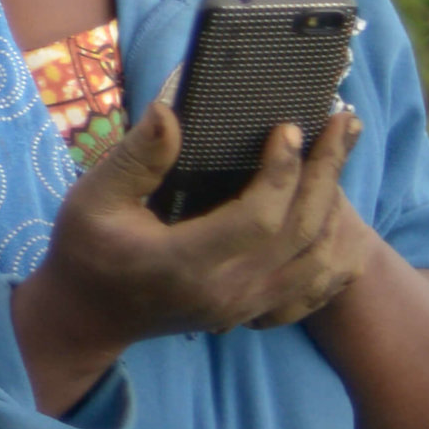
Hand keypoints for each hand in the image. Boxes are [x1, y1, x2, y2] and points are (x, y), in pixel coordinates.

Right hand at [8, 97, 373, 414]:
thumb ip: (136, 158)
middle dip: (326, 172)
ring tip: (340, 152)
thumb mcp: (93, 199)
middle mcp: (227, 291)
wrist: (89, 317)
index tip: (287, 128)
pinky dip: (336, 246)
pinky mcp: (254, 311)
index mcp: (187, 263)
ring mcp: (246, 307)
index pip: (261, 219)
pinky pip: (317, 285)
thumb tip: (169, 111)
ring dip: (337, 205)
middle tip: (339, 122)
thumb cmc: (88, 251)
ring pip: (319, 260)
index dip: (283, 171)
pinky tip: (339, 210)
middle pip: (303, 234)